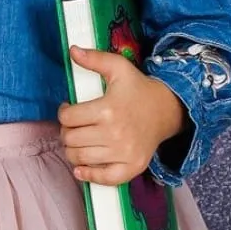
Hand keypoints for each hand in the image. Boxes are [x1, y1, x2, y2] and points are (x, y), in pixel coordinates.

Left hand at [57, 46, 188, 184]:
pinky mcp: (132, 167)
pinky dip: (88, 176)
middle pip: (70, 139)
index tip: (69, 110)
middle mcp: (115, 134)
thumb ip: (95, 59)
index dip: (63, 113)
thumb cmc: (138, 89)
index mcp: (108, 109)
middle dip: (66, 131)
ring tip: (79, 140)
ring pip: (79, 159)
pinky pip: (103, 179)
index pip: (67, 118)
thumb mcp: (119, 68)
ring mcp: (124, 153)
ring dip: (73, 151)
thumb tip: (72, 50)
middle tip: (74, 126)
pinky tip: (82, 168)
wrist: (167, 110)